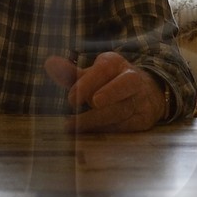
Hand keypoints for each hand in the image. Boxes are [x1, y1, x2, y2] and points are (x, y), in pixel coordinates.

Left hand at [45, 51, 168, 132]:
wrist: (146, 94)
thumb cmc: (109, 84)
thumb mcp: (90, 76)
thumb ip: (70, 73)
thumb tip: (49, 63)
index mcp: (116, 64)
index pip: (104, 69)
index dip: (88, 82)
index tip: (71, 99)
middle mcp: (132, 78)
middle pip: (124, 85)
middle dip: (108, 93)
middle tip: (91, 103)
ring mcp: (141, 99)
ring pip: (123, 109)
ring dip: (99, 119)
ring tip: (75, 127)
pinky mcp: (144, 119)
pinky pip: (127, 126)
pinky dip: (107, 129)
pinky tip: (92, 133)